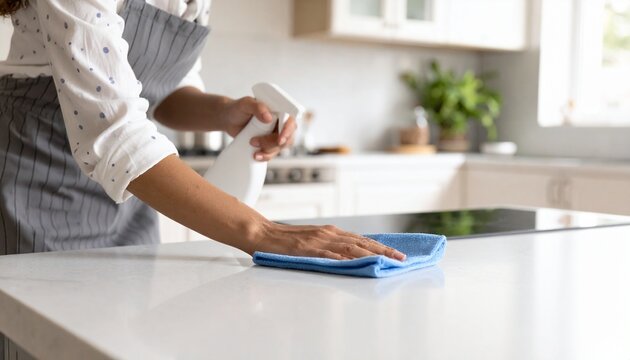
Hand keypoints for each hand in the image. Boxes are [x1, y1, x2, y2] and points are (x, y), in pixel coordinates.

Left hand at [220, 97, 296, 160]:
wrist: (229, 120)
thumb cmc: (239, 108)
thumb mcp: (246, 104)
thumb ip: (258, 107)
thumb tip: (269, 117)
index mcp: (279, 111)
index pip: (290, 121)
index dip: (287, 131)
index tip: (280, 139)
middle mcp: (280, 123)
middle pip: (287, 138)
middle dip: (273, 143)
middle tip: (255, 142)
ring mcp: (275, 135)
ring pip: (280, 147)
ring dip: (267, 150)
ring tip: (251, 144)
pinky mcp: (269, 144)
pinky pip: (272, 153)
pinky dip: (264, 156)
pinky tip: (255, 155)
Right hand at [250, 222, 406, 260]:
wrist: (262, 233)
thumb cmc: (286, 240)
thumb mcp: (314, 241)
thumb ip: (331, 247)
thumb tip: (351, 257)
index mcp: (331, 232)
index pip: (362, 239)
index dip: (381, 246)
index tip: (398, 254)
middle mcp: (328, 234)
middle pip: (362, 242)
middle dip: (384, 250)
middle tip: (402, 259)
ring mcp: (318, 241)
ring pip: (350, 247)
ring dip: (370, 254)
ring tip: (387, 261)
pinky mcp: (306, 249)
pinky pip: (327, 254)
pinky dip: (342, 258)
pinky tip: (354, 263)